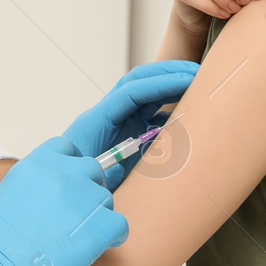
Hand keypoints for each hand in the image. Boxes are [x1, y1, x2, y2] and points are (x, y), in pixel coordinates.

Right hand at [0, 135, 128, 265]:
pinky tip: (94, 249)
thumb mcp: (1, 195)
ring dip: (97, 216)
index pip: (69, 150)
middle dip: (86, 191)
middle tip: (73, 217)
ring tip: (76, 239)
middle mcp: (65, 173)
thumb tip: (35, 197)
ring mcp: (85, 198)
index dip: (70, 170)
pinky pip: (120, 226)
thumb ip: (27, 186)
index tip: (66, 187)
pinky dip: (112, 238)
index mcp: (39, 162)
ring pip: (107, 199)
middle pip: (93, 171)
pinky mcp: (101, 227)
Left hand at [61, 60, 197, 186]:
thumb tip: (136, 167)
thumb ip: (114, 172)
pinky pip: (151, 115)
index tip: (189, 81)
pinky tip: (191, 113)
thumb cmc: (75, 186)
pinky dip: (171, 110)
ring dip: (173, 87)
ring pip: (148, 95)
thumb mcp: (95, 180)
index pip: (131, 91)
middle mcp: (108, 115)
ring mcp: (118, 122)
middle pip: (140, 82)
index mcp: (97, 120)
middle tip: (201, 72)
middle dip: (169, 73)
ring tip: (202, 85)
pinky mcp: (127, 133)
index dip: (160, 84)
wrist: (63, 192)